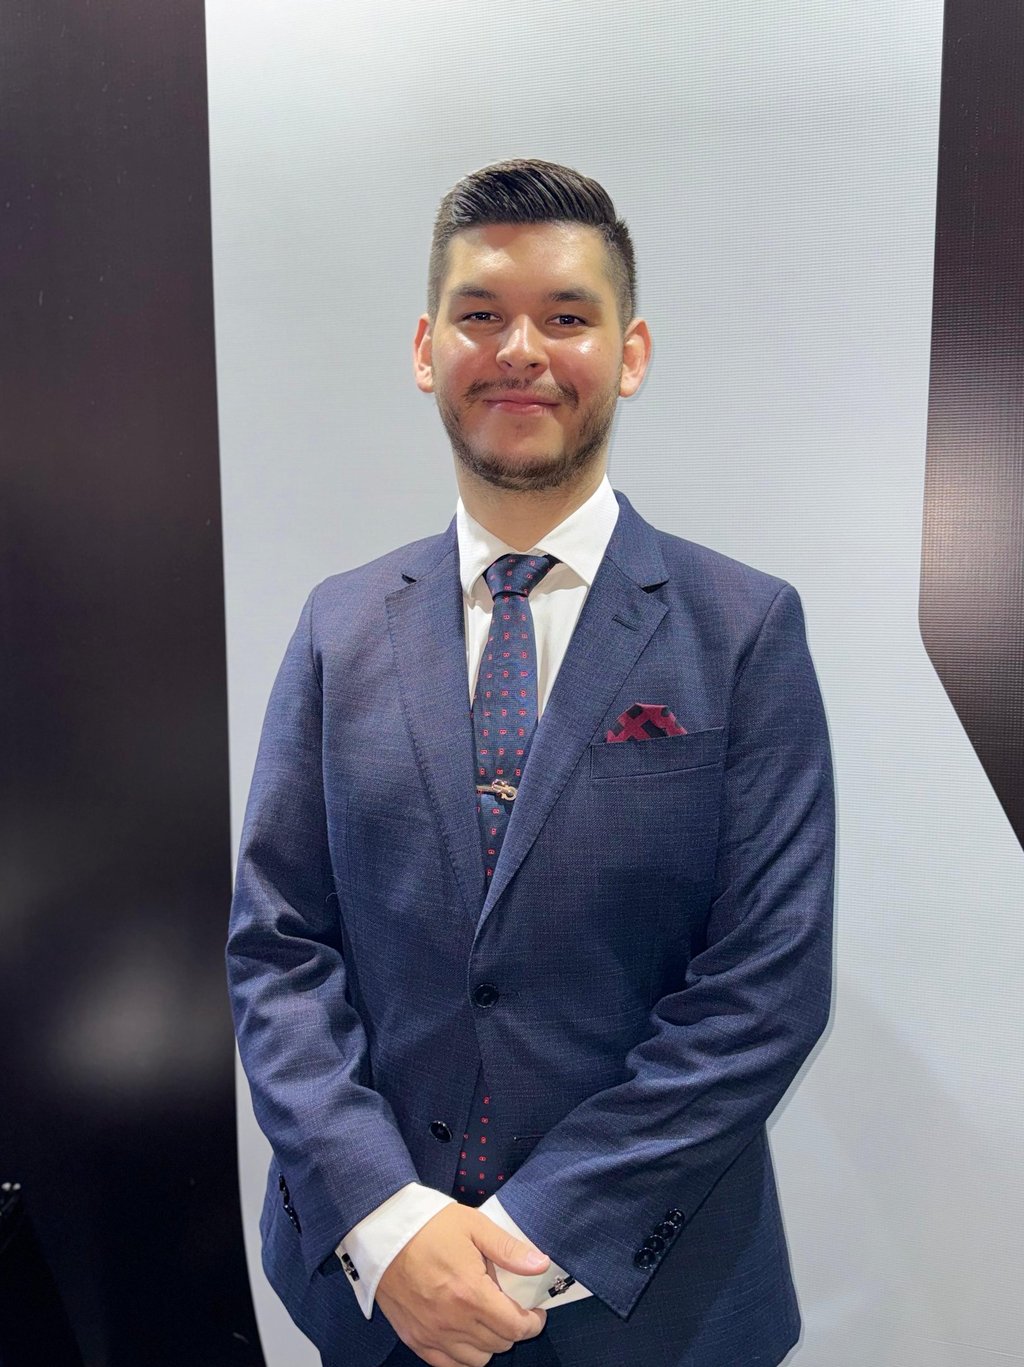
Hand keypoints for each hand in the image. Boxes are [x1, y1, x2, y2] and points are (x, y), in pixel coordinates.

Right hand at [375, 1203, 549, 1365]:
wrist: (383, 1233)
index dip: (533, 1323)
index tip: (536, 1313)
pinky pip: (449, 1364)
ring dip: (490, 1342)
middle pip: (499, 1343)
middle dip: (513, 1328)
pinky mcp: (414, 1339)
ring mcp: (431, 1334)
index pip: (515, 1327)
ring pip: (477, 1360)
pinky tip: (465, 1333)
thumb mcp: (475, 1226)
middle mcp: (452, 1321)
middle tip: (510, 1308)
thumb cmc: (430, 1226)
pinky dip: (463, 1355)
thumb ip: (510, 1249)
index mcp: (470, 1293)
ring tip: (488, 1319)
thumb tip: (541, 1264)